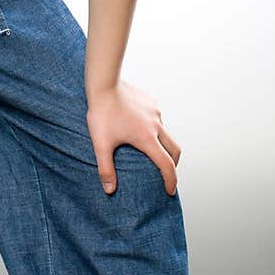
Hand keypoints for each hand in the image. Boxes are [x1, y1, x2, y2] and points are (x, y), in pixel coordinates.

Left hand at [86, 80, 180, 195]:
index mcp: (147, 138)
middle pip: (174, 149)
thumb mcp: (100, 144)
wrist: (104, 83)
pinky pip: (158, 119)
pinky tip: (140, 129)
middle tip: (165, 174)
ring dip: (163, 145)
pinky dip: (155, 129)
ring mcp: (155, 112)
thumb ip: (105, 169)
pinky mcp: (151, 102)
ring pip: (166, 133)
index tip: (170, 191)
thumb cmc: (102, 112)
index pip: (166, 165)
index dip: (170, 180)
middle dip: (173, 164)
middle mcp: (156, 125)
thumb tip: (109, 190)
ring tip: (150, 151)